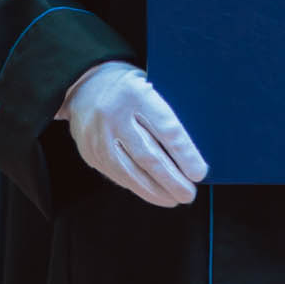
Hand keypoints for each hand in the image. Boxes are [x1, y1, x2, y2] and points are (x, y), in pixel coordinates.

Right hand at [59, 61, 206, 206]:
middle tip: (189, 193)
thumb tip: (193, 154)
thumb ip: (167, 115)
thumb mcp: (150, 88)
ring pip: (131, 172)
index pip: (166, 129)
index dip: (185, 155)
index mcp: (136, 93)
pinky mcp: (90, 152)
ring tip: (174, 198)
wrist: (85, 85)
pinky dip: (138, 187)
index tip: (199, 173)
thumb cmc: (129, 90)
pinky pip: (117, 175)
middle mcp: (114, 114)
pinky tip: (153, 193)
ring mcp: (98, 136)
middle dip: (172, 180)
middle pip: (149, 156)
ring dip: (155, 191)